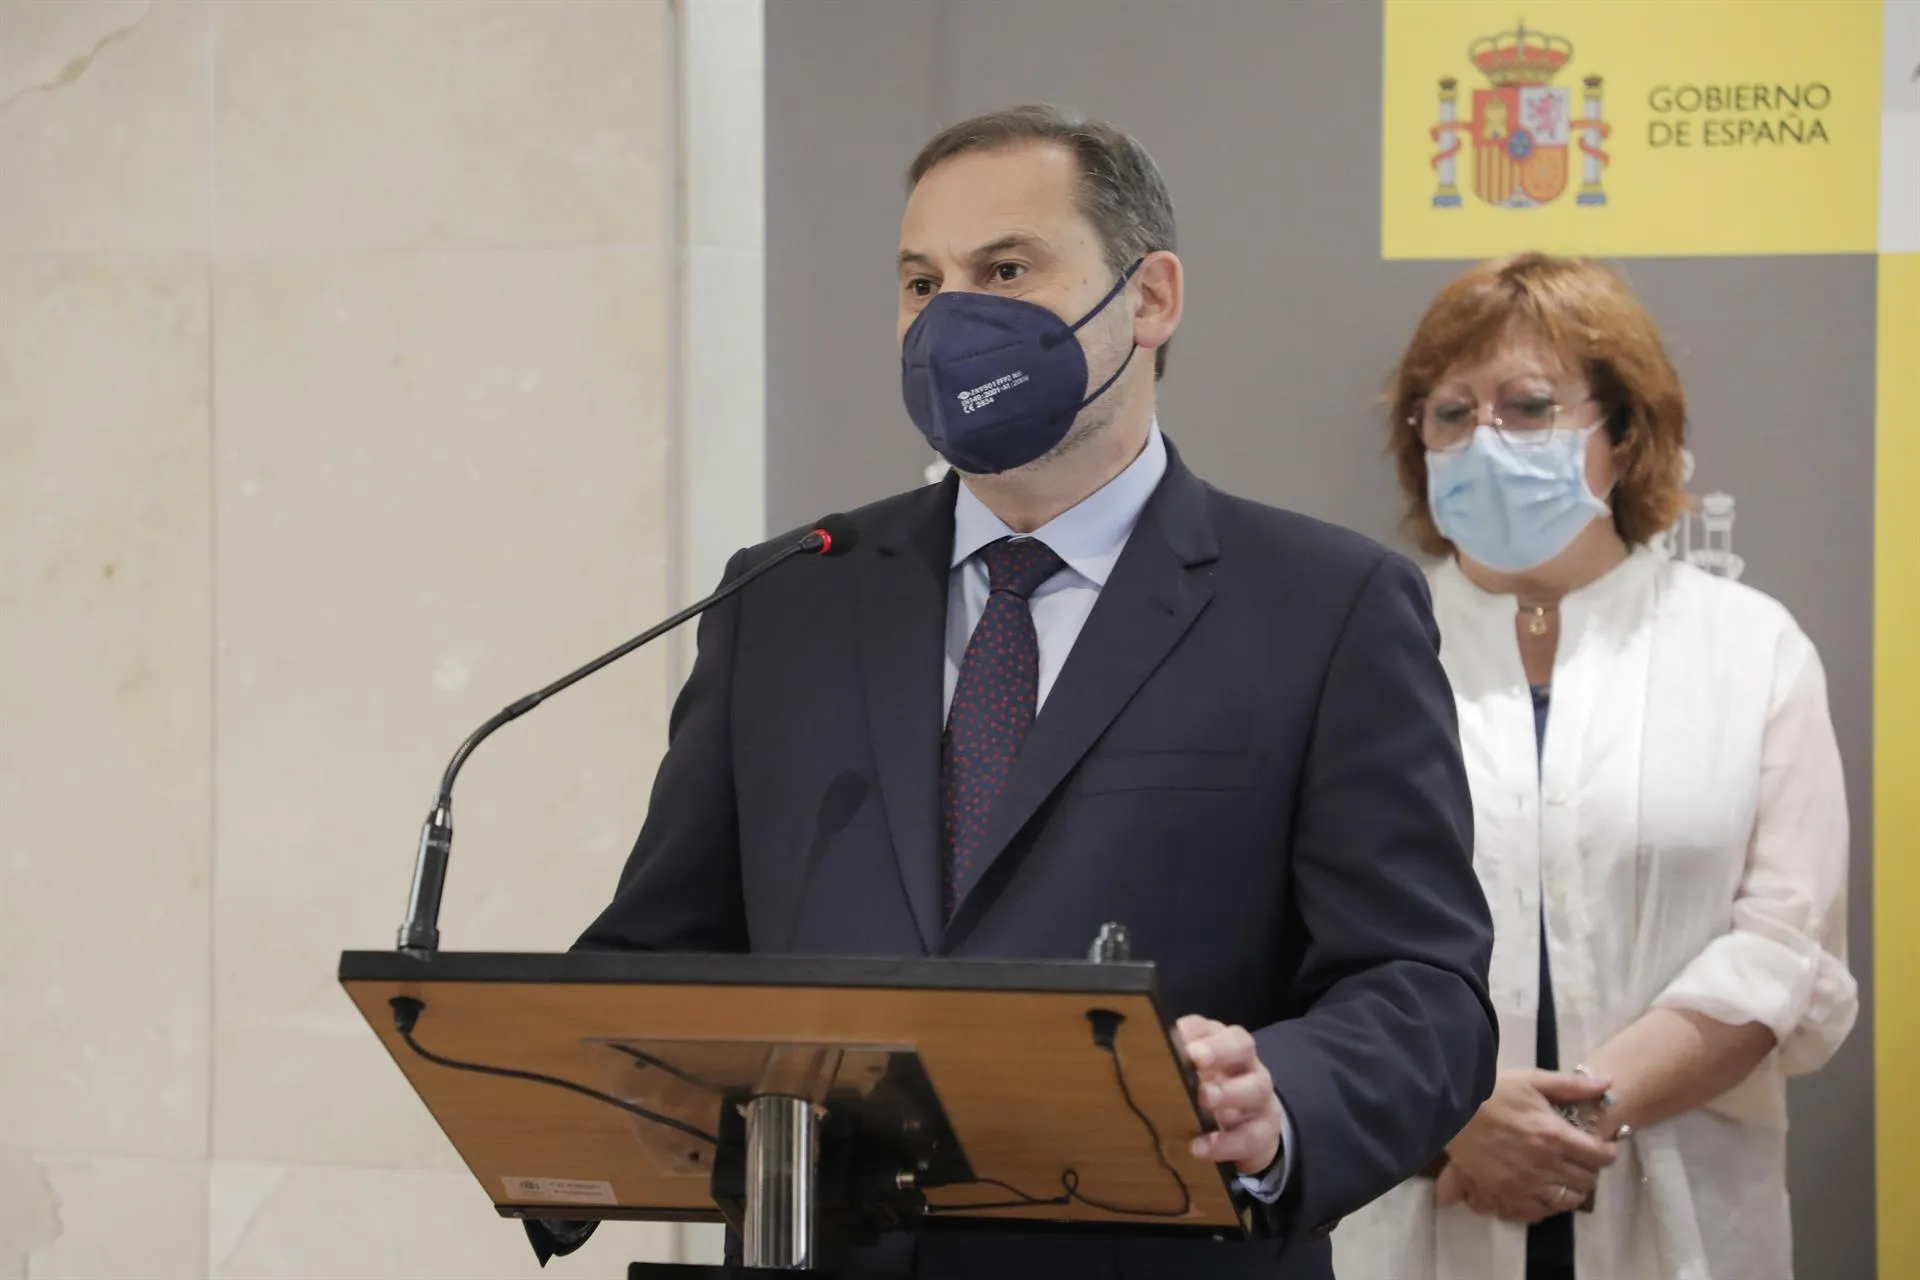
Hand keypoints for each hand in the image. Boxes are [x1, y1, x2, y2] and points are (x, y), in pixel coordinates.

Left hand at [1174, 1015, 1285, 1175]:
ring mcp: (1260, 1095)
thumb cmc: (1206, 1093)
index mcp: (1219, 1042)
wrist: (1248, 1130)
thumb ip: (1168, 1070)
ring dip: (1229, 1093)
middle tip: (1196, 1058)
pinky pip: (1251, 1135)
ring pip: (1255, 1087)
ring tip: (1204, 1100)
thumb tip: (1131, 1065)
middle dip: (1218, 1050)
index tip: (1170, 1037)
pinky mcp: (1265, 1129)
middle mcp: (1244, 1062)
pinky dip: (1226, 1143)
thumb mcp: (1188, 1079)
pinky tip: (1202, 1147)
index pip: (1206, 1027)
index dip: (1190, 1031)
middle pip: (1240, 1044)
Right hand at [1438, 1068, 1616, 1222]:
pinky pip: (1538, 1211)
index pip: (1598, 1156)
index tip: (1603, 1147)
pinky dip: (1548, 1205)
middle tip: (1584, 1160)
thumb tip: (1608, 1083)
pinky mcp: (1505, 1194)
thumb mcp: (1532, 1080)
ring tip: (1566, 1178)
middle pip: (1585, 1180)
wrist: (1450, 1110)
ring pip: (1566, 1200)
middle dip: (1591, 1170)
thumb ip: (1572, 1085)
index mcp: (1554, 1135)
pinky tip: (1545, 1193)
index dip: (1607, 1153)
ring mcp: (1524, 1183)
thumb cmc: (1493, 1091)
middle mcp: (1544, 1164)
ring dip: (1573, 1190)